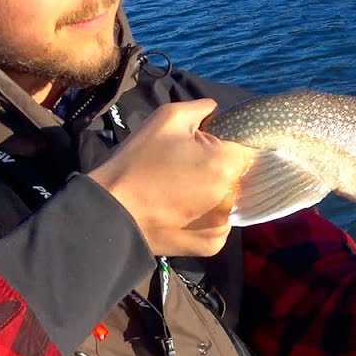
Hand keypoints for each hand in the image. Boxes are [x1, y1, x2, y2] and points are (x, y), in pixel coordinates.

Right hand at [87, 99, 253, 257]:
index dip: (224, 145)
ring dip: (214, 196)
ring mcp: (223, 226)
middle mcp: (231, 198)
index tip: (202, 149)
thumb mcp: (167, 118)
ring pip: (228, 202)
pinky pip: (218, 226)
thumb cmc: (138, 161)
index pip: (244, 149)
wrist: (111, 211)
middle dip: (219, 170)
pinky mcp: (212, 246)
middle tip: (186, 170)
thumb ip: (202, 108)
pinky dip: (205, 219)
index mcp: (226, 164)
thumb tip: (216, 110)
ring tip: (181, 192)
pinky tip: (182, 212)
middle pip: (237, 177)